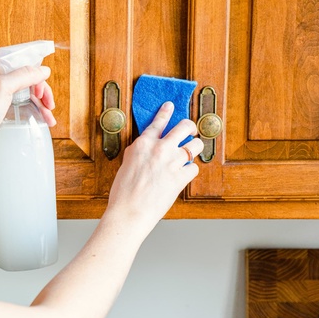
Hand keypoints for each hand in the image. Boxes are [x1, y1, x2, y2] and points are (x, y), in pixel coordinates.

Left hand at [0, 56, 56, 148]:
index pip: (22, 57)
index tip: (48, 76)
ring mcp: (0, 88)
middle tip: (48, 102)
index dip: (36, 67)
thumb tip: (43, 70)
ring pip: (28, 89)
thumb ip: (24, 75)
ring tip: (49, 115)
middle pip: (28, 75)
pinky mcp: (2, 102)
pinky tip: (42, 117)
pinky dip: (34, 107)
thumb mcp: (3, 87)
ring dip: (41, 101)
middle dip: (42, 88)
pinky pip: (23, 100)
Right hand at [105, 102, 202, 236]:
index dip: (166, 112)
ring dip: (195, 148)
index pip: (158, 122)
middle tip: (191, 131)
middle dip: (190, 127)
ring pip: (195, 145)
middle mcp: (160, 149)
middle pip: (184, 126)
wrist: (129, 212)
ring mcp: (172, 162)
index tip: (170, 105)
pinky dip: (190, 171)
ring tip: (190, 152)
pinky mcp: (181, 177)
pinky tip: (184, 175)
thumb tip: (148, 146)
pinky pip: (194, 168)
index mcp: (143, 144)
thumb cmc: (123, 193)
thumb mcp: (127, 164)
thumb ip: (140, 152)